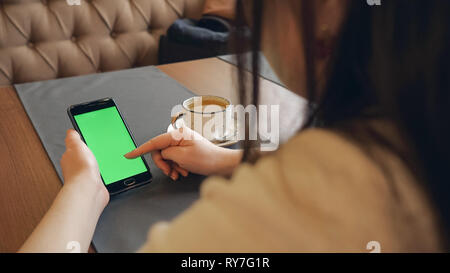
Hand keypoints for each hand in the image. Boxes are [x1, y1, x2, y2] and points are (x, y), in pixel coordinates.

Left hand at [60, 129, 108, 206]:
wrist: (89, 187)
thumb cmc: (81, 169)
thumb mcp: (76, 144)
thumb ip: (73, 137)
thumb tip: (70, 131)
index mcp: (69, 157)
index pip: (74, 148)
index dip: (82, 145)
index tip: (88, 142)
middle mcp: (74, 168)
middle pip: (83, 158)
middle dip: (89, 155)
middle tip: (96, 151)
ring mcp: (84, 177)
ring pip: (90, 168)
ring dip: (96, 165)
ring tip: (102, 161)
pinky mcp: (94, 184)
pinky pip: (98, 177)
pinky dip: (101, 175)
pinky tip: (105, 172)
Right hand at [124, 127, 241, 178]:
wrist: (221, 164)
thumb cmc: (207, 159)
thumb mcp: (182, 157)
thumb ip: (166, 153)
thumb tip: (161, 154)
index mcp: (177, 134)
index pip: (154, 142)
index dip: (140, 150)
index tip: (129, 155)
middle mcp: (178, 137)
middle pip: (159, 151)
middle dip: (163, 164)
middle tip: (171, 172)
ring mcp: (182, 143)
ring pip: (166, 157)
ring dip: (171, 167)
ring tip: (181, 173)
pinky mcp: (185, 150)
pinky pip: (173, 159)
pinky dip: (176, 167)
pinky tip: (183, 171)